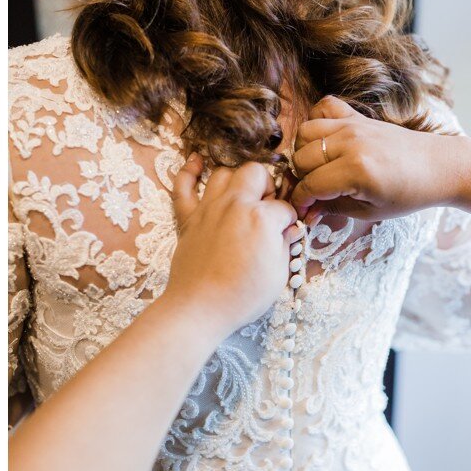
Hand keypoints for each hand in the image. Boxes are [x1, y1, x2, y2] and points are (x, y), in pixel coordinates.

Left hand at [161, 155, 299, 335]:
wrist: (200, 308)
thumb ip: (285, 244)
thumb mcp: (279, 273)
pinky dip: (188, 171)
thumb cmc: (242, 295)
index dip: (289, 220)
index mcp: (261, 218)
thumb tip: (287, 230)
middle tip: (267, 208)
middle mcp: (234, 206)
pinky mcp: (187, 219)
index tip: (286, 233)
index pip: (284, 207)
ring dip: (235, 180)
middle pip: (255, 173)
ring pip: (222, 173)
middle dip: (266, 185)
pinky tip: (196, 162)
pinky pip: (182, 186)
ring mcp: (208, 209)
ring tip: (242, 196)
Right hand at [289, 96, 461, 221]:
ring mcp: (353, 126)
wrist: (441, 166)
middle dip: (302, 179)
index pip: (309, 186)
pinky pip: (324, 107)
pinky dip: (318, 121)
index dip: (301, 201)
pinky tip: (325, 139)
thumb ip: (332, 208)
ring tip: (318, 166)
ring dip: (304, 151)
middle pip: (301, 159)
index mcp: (356, 171)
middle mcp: (351, 143)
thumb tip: (306, 213)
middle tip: (315, 190)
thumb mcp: (370, 211)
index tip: (304, 209)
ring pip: (305, 133)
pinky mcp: (358, 116)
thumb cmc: (410, 193)